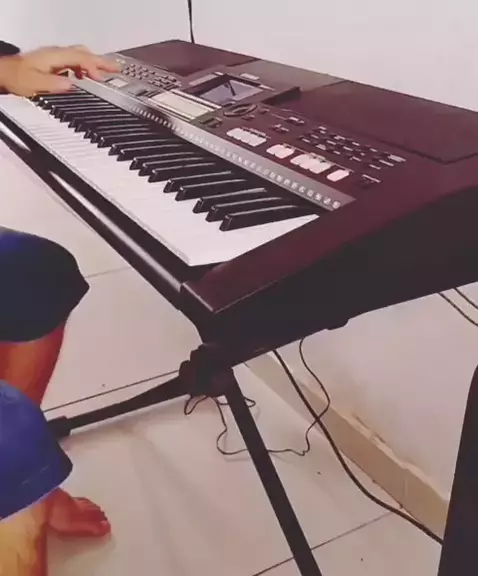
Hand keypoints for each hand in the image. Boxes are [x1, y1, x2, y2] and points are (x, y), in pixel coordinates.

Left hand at [0, 45, 118, 96]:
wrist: (4, 73)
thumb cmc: (17, 78)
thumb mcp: (36, 85)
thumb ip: (56, 84)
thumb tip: (73, 84)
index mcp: (54, 57)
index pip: (80, 58)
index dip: (93, 66)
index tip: (102, 76)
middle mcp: (55, 54)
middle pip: (83, 53)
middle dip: (101, 61)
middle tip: (116, 68)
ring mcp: (54, 56)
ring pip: (79, 55)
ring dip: (93, 63)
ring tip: (105, 73)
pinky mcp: (52, 61)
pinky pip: (72, 60)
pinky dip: (83, 66)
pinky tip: (84, 76)